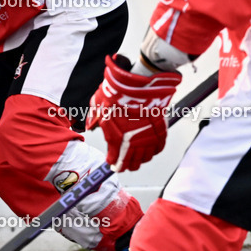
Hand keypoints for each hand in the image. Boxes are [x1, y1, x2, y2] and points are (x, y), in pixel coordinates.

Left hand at [86, 54, 181, 171]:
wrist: (139, 86)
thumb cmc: (117, 94)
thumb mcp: (98, 104)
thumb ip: (93, 118)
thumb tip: (90, 125)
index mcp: (116, 140)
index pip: (115, 159)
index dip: (113, 163)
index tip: (111, 164)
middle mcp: (133, 143)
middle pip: (131, 163)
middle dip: (126, 165)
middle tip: (124, 165)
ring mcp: (148, 139)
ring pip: (145, 158)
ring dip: (139, 160)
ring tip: (136, 159)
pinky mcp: (160, 133)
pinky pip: (157, 149)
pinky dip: (152, 151)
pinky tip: (148, 149)